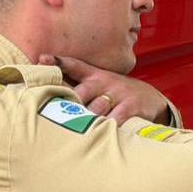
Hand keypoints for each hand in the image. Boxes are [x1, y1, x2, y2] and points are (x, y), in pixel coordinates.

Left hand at [38, 54, 177, 125]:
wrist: (151, 100)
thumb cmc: (116, 95)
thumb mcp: (100, 85)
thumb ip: (78, 86)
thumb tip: (48, 94)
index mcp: (95, 76)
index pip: (75, 65)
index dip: (58, 61)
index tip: (42, 58)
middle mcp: (105, 82)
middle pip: (82, 92)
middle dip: (70, 102)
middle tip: (55, 111)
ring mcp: (119, 93)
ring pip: (96, 108)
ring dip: (86, 119)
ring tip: (74, 129)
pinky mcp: (131, 106)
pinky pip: (116, 117)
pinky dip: (107, 126)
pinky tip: (100, 133)